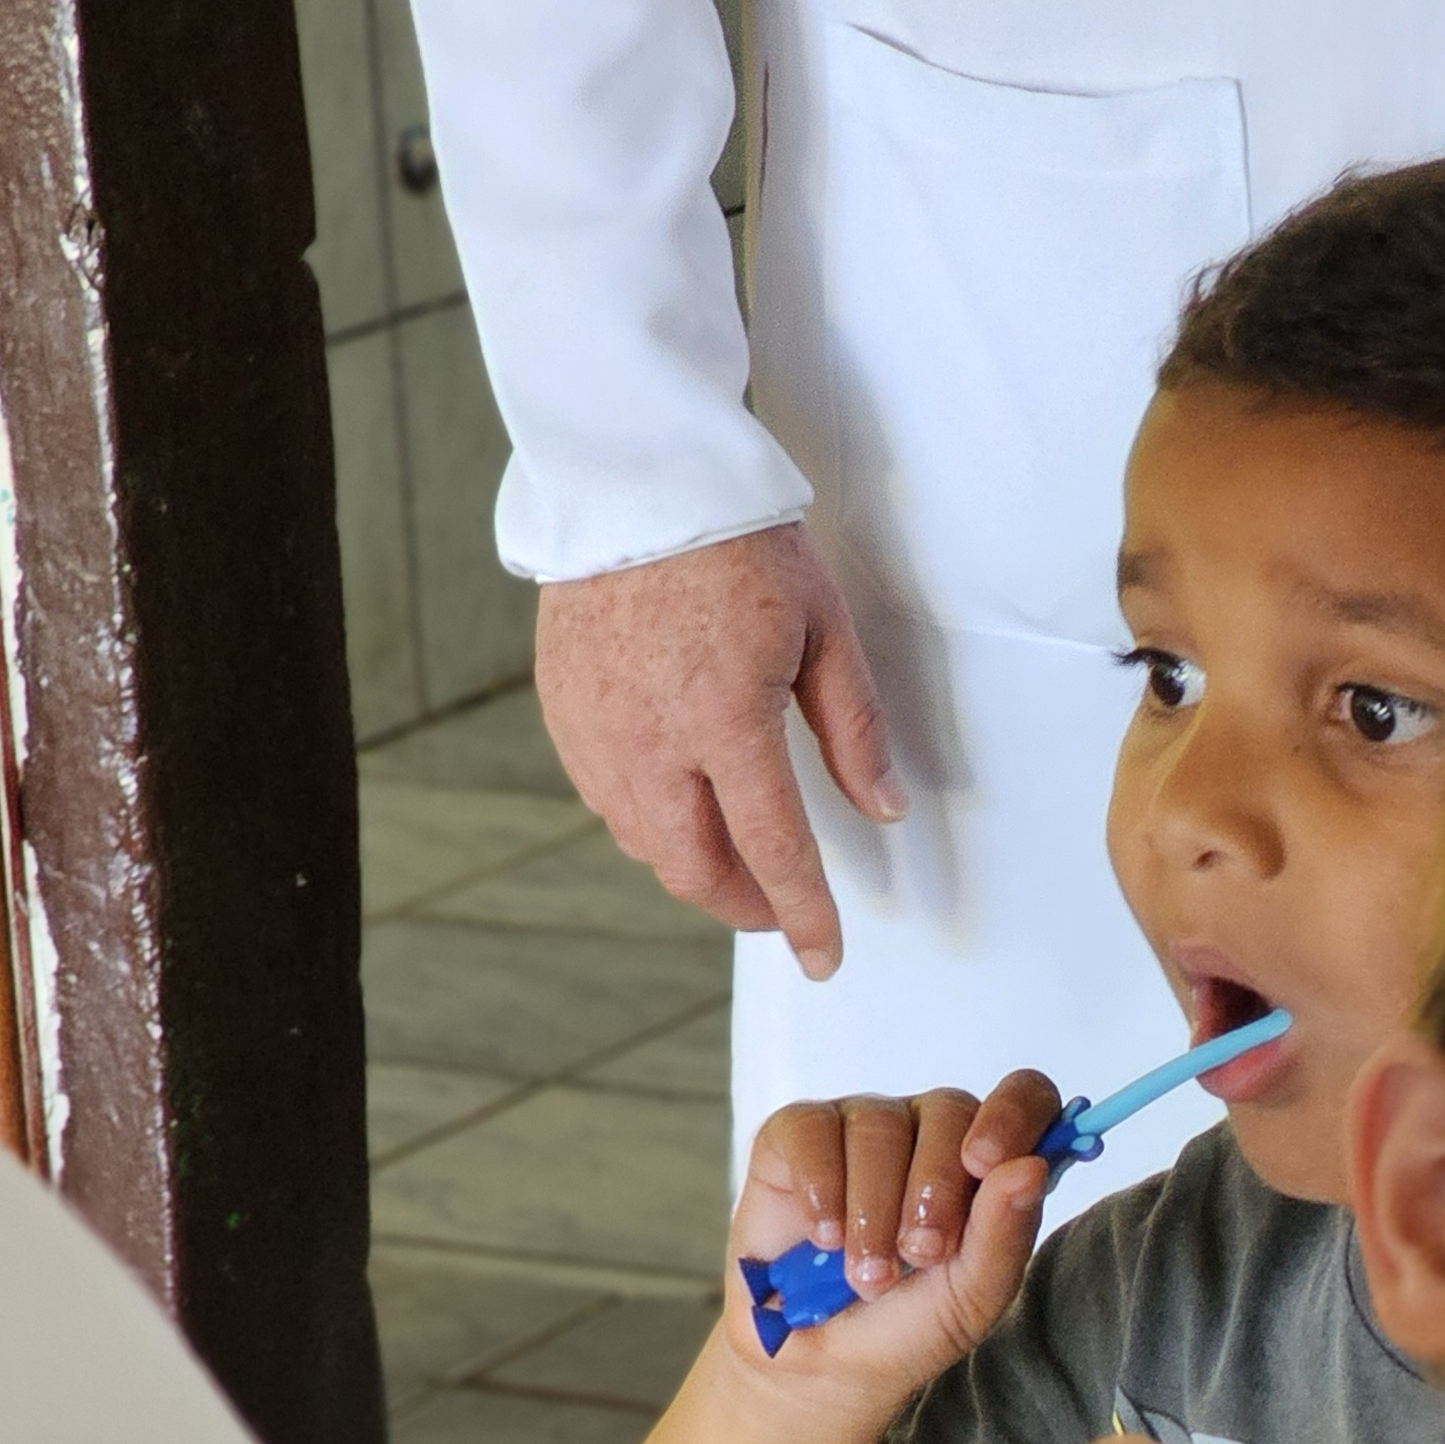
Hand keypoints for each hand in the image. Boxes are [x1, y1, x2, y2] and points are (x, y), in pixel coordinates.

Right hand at [533, 524, 903, 977]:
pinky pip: (604, 799)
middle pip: (694, 867)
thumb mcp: (824, 631)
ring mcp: (594, 729)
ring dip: (695, 867)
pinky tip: (683, 809)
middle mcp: (649, 738)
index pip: (772, 849)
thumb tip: (883, 809)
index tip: (823, 959)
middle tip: (782, 908)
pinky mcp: (560, 711)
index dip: (803, 914)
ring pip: (643, 843)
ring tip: (740, 860)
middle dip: (744, 905)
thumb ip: (853, 730)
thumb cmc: (740, 549)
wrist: (633, 485)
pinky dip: (648, 823)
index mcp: (724, 720)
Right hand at [727, 1074, 1065, 1405]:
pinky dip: (820, 1189)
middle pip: (948, 1111)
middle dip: (934, 1190)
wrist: (825, 1361)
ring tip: (867, 1274)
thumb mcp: (973, 1293)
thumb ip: (1005, 1231)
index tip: (984, 1165)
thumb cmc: (910, 1322)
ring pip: (878, 1126)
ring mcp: (865, 1124)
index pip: (1024, 1095)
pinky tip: (824, 1236)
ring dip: (872, 1210)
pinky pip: (812, 1129)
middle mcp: (931, 1130)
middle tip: (920, 1256)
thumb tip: (1029, 1167)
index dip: (1011, 1115)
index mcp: (989, 1159)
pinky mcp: (798, 1134)